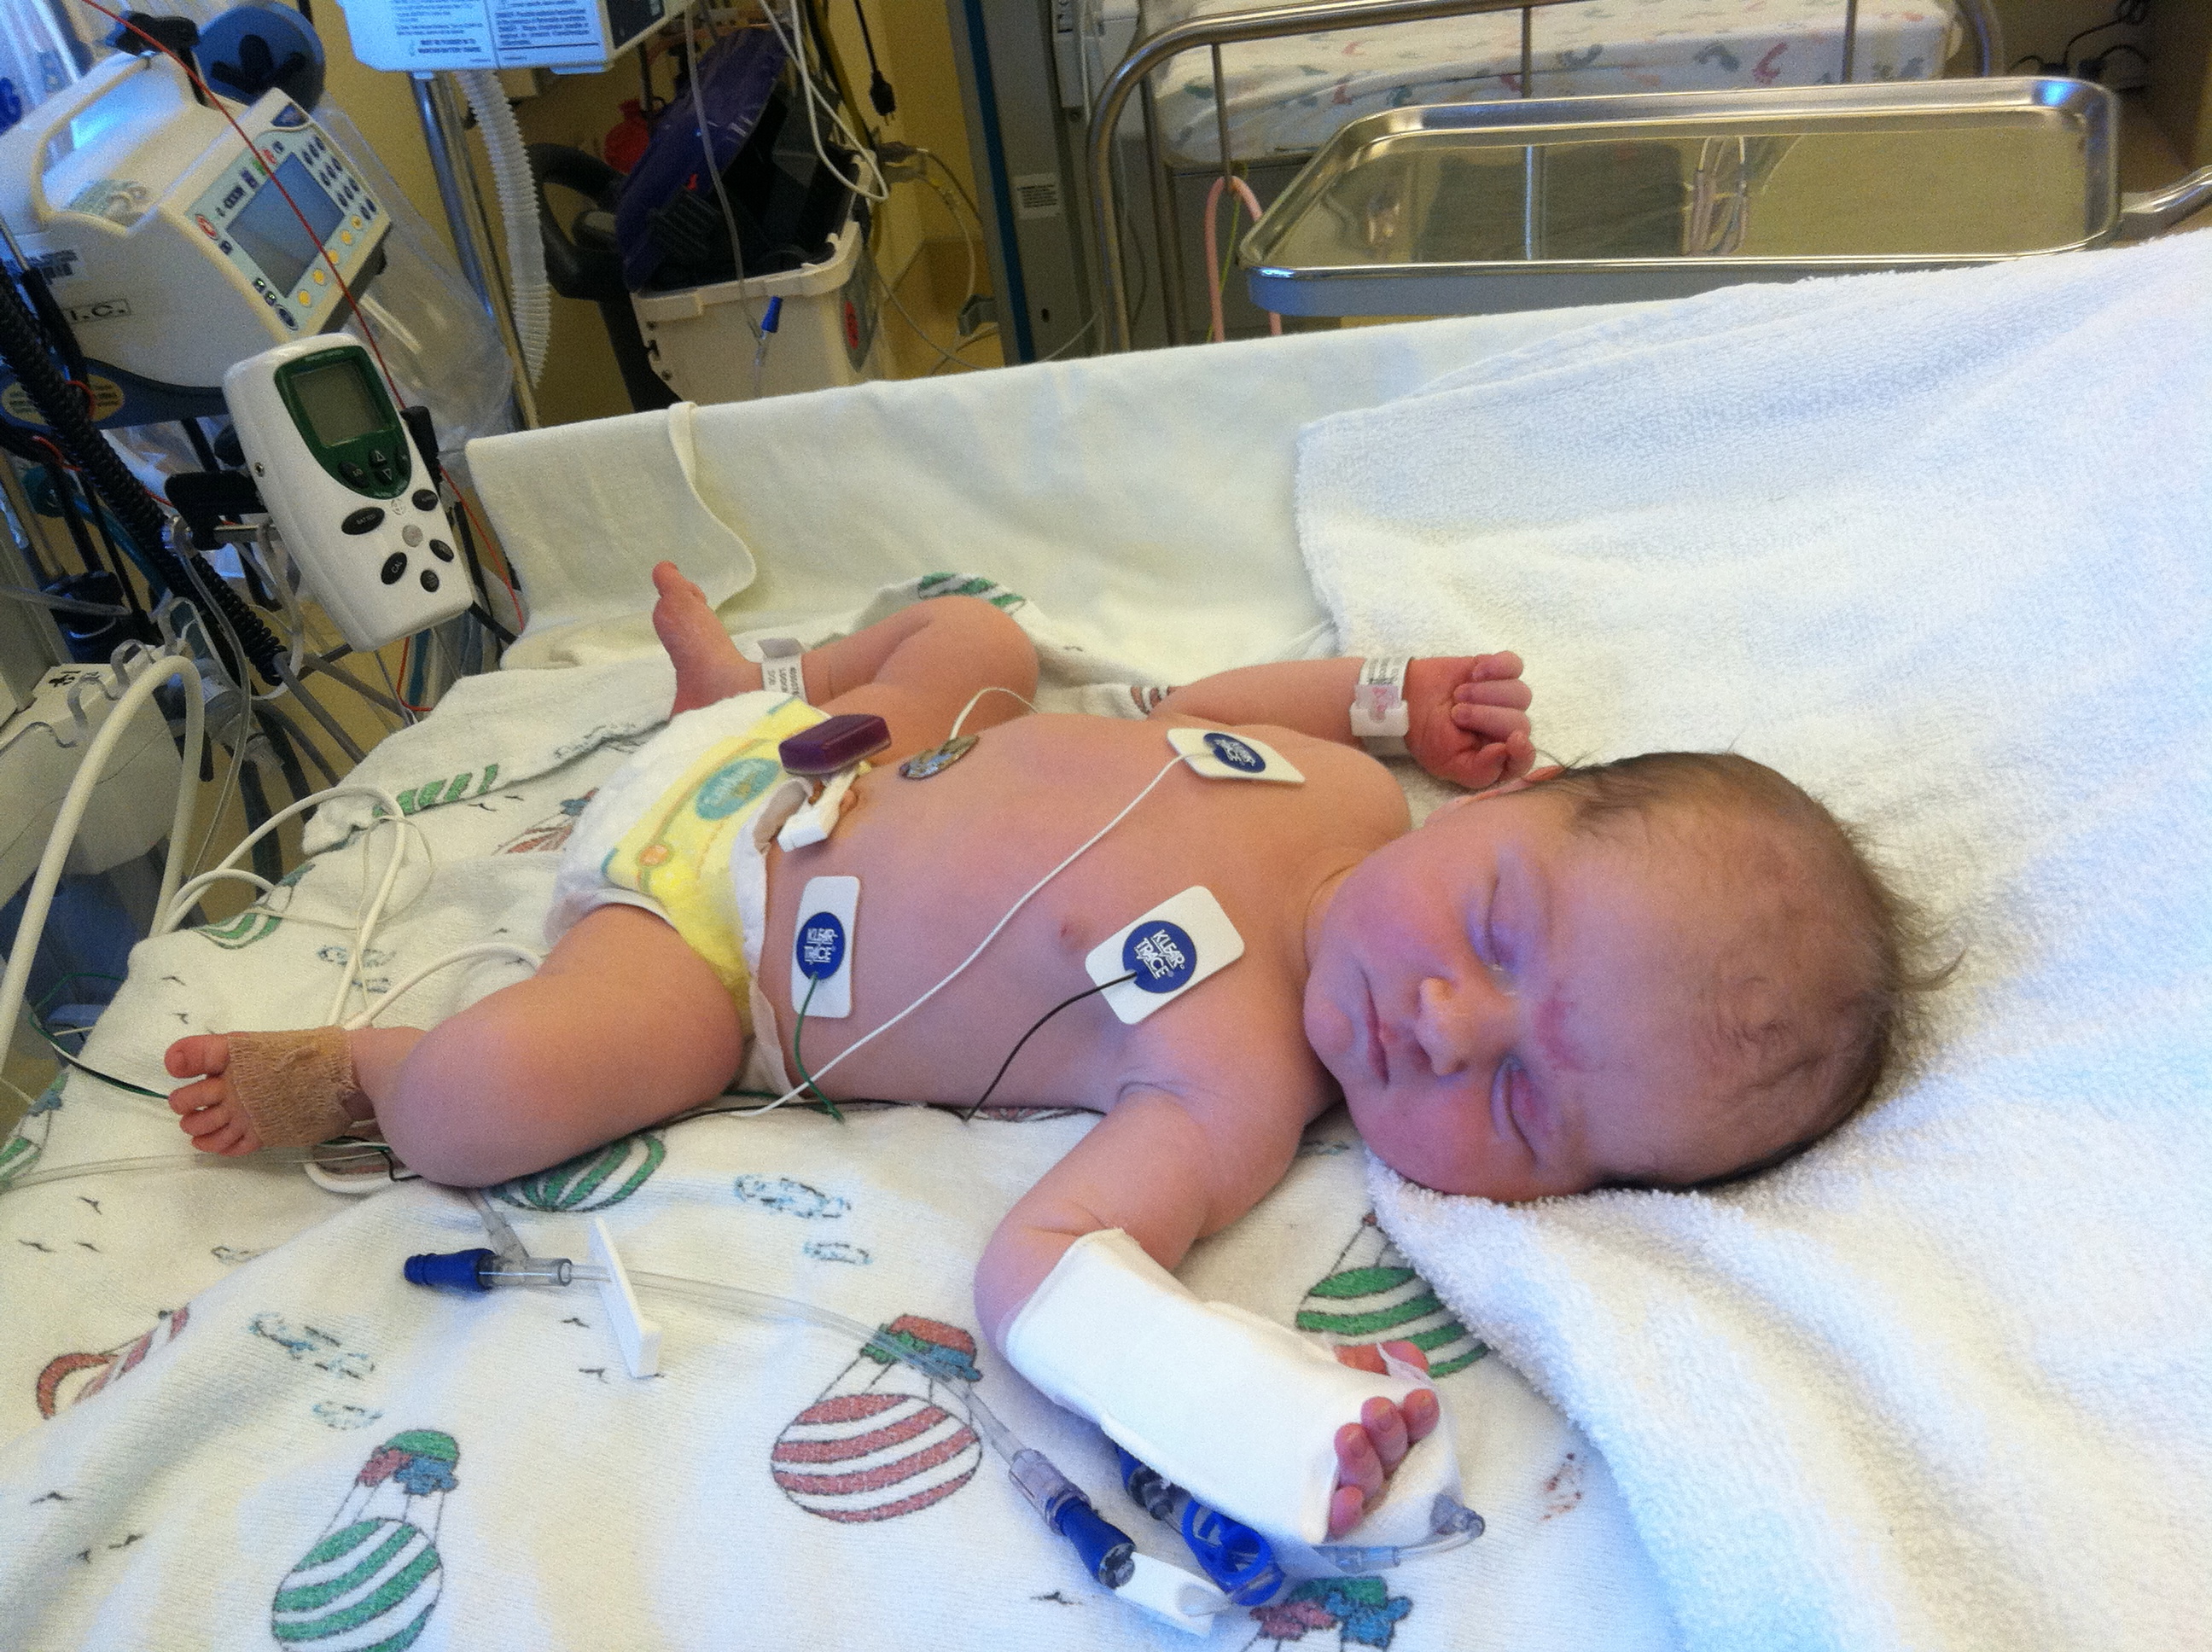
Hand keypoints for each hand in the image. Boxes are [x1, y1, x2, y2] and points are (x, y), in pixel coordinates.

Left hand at [1327, 1341, 1438, 1538]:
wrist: (1256, 1407)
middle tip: (1376, 1408)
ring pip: (1368, 1485)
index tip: (1419, 1397)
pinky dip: (1346, 1512)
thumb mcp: (1342, 1366)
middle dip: (1389, 1432)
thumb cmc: (1314, 1389)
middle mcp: (1378, 1464)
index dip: (1422, 1416)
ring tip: (1348, 1434)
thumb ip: (1375, 1360)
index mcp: (1391, 1429)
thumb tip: (1409, 1357)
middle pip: (1393, 1456)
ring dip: (1364, 1462)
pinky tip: (1348, 1497)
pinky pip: (1339, 1523)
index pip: (1418, 1428)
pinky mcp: (1321, 1514)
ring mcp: (1351, 1490)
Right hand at [1405, 654, 1535, 791]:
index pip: (1524, 759)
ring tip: (1458, 693)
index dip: (1523, 752)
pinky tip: (1475, 672)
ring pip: (1520, 693)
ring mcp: (1506, 698)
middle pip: (1520, 722)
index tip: (1513, 740)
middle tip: (1456, 712)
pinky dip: (1497, 667)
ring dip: (1486, 692)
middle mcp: (1507, 728)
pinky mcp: (1499, 671)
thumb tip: (1505, 752)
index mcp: (1497, 756)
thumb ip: (1480, 770)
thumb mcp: (1447, 764)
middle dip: (1486, 716)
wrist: (1408, 698)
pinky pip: (1515, 665)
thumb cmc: (1427, 734)